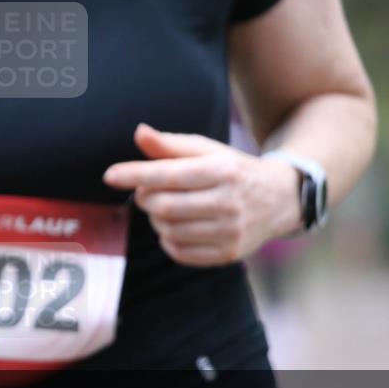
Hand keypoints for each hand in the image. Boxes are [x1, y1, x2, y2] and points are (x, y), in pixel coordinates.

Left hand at [103, 124, 300, 266]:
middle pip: (164, 206)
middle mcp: (230, 202)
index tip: (109, 175)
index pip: (169, 174)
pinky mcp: (229, 254)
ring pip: (169, 230)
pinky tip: (176, 226)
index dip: (135, 174)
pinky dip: (168, 239)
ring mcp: (231, 232)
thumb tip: (139, 133)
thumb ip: (170, 145)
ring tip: (164, 207)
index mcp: (223, 170)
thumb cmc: (231, 170)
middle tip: (146, 192)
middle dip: (145, 199)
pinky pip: (179, 252)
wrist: (279, 199)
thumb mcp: (206, 150)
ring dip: (156, 219)